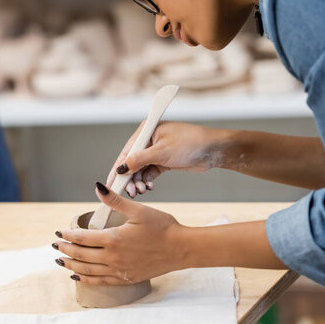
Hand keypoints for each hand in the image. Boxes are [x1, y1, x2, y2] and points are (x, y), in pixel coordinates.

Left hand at [53, 183, 188, 284]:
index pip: (82, 238)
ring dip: (71, 266)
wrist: (180, 248)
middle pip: (80, 255)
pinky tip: (78, 276)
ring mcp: (119, 271)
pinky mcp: (126, 278)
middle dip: (65, 250)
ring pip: (87, 270)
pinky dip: (85, 279)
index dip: (67, 235)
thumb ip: (115, 201)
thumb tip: (97, 187)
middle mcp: (113, 258)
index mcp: (113, 239)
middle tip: (55, 246)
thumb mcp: (138, 210)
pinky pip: (100, 281)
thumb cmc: (162, 227)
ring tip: (60, 261)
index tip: (58, 232)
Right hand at [106, 121, 232, 196]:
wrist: (213, 149)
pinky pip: (150, 172)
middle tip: (130, 192)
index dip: (117, 168)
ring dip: (139, 181)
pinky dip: (148, 180)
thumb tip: (120, 168)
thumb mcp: (162, 152)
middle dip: (129, 178)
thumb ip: (139, 160)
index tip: (111, 183)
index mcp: (146, 131)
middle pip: (132, 161)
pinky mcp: (164, 161)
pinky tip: (149, 187)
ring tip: (141, 191)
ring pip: (140, 169)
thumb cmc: (189, 143)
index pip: (126, 151)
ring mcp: (157, 151)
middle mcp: (149, 140)